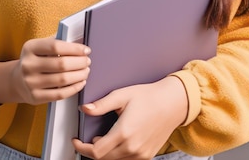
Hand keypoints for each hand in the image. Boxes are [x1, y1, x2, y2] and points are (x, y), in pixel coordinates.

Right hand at [0, 37, 90, 104]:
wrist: (17, 80)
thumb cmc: (35, 59)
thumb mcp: (40, 46)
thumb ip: (56, 41)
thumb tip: (80, 40)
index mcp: (30, 47)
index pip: (55, 46)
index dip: (74, 48)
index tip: (86, 50)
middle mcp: (28, 65)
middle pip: (61, 64)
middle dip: (79, 62)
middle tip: (87, 61)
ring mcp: (30, 82)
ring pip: (62, 80)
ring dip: (79, 75)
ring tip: (86, 71)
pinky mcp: (35, 97)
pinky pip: (59, 94)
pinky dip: (74, 88)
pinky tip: (80, 82)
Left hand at [72, 76, 187, 159]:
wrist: (172, 103)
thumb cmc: (149, 96)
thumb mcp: (122, 95)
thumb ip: (102, 104)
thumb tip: (85, 109)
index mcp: (124, 132)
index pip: (96, 151)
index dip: (82, 148)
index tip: (76, 141)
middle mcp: (132, 147)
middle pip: (103, 159)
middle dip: (92, 150)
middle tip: (87, 138)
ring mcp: (140, 154)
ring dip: (105, 153)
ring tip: (103, 137)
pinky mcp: (147, 156)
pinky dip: (117, 155)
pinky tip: (117, 141)